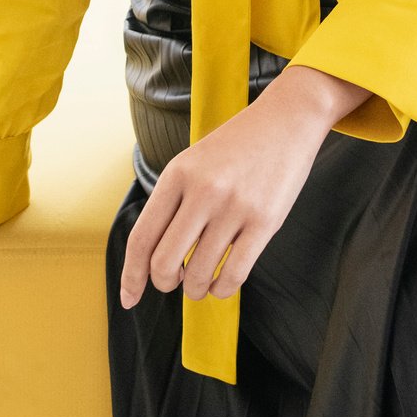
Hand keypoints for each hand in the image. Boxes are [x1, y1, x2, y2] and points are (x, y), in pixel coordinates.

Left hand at [117, 73, 344, 308]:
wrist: (287, 119)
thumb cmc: (237, 145)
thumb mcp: (193, 161)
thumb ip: (172, 202)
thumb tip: (153, 258)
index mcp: (176, 174)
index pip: (141, 237)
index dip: (130, 275)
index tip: (129, 298)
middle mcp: (202, 191)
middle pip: (164, 263)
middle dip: (164, 284)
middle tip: (174, 282)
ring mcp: (234, 207)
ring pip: (198, 274)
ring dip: (195, 289)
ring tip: (200, 282)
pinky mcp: (265, 221)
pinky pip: (233, 275)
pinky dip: (222, 289)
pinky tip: (221, 283)